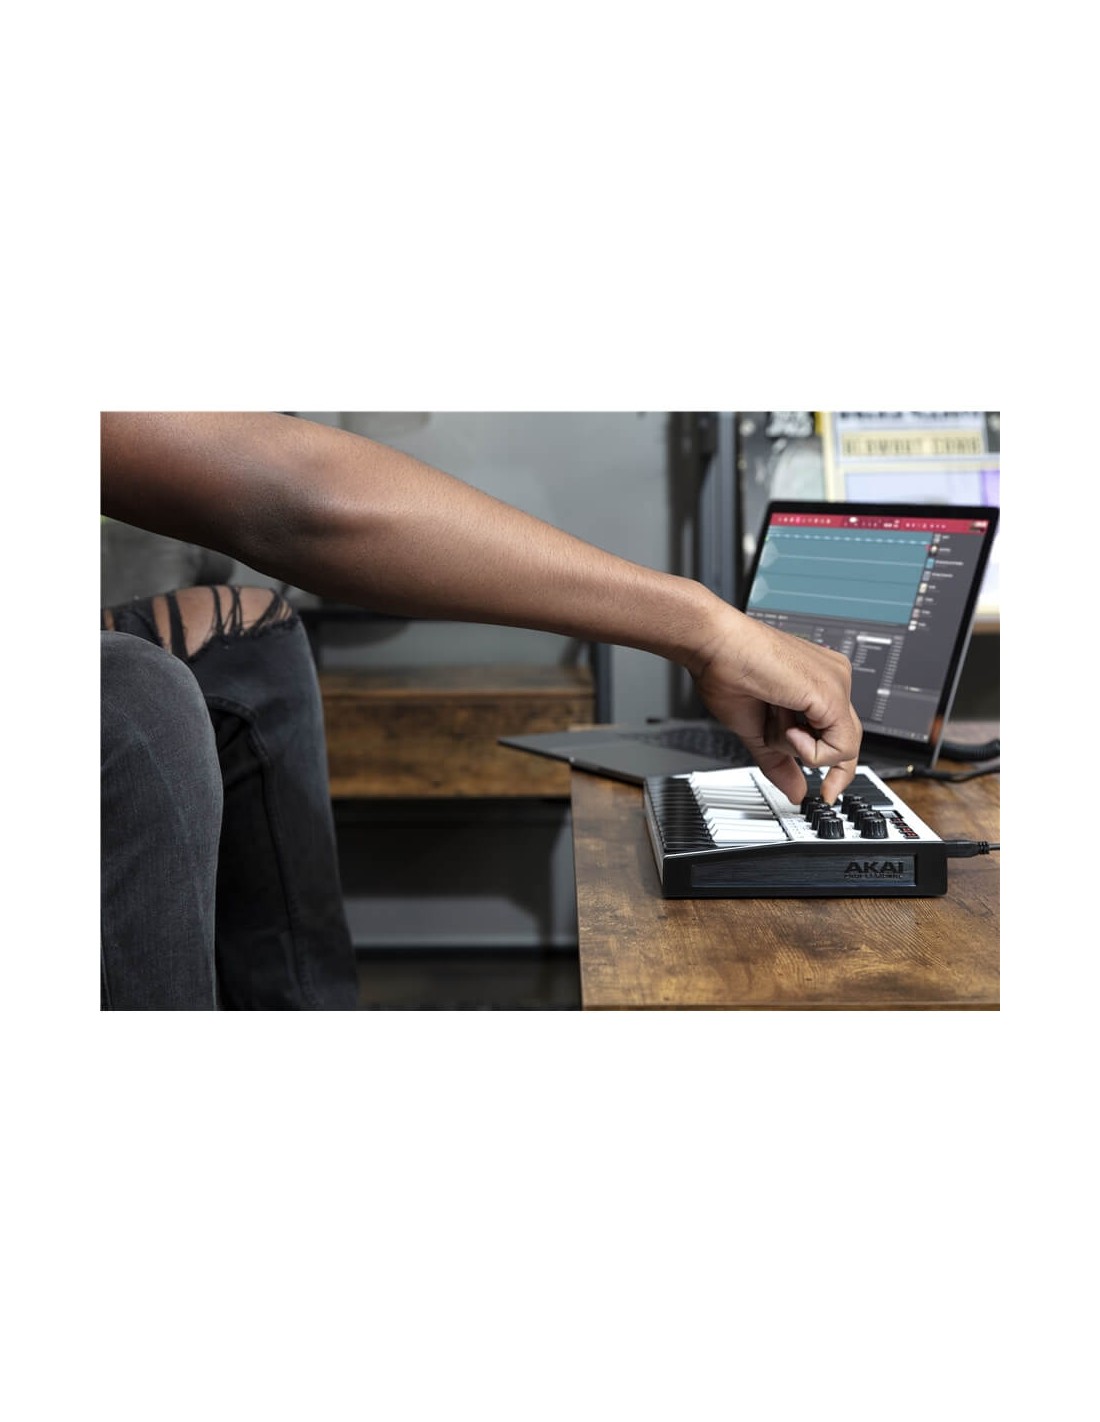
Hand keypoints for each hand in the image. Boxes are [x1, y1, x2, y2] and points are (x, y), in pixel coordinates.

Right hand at [690, 609, 861, 803]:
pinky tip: (788, 729)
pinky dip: (811, 751)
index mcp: (818, 684)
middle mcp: (834, 680)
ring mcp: (836, 684)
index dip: (836, 767)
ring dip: (801, 748)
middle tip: (820, 788)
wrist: (715, 647)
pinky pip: (839, 747)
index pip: (841, 732)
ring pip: (842, 746)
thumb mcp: (760, 733)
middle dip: (820, 761)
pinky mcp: (833, 694)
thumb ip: (780, 763)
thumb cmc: (727, 674)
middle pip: (846, 741)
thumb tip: (796, 793)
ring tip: (773, 718)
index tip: (825, 792)